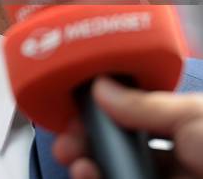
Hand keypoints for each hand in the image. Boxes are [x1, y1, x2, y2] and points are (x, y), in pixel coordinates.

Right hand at [52, 77, 202, 178]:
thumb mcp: (190, 116)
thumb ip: (144, 104)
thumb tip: (102, 87)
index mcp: (184, 128)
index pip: (133, 117)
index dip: (103, 114)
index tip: (79, 112)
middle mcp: (175, 158)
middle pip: (120, 148)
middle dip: (89, 142)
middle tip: (68, 141)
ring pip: (118, 173)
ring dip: (90, 165)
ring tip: (77, 162)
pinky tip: (88, 175)